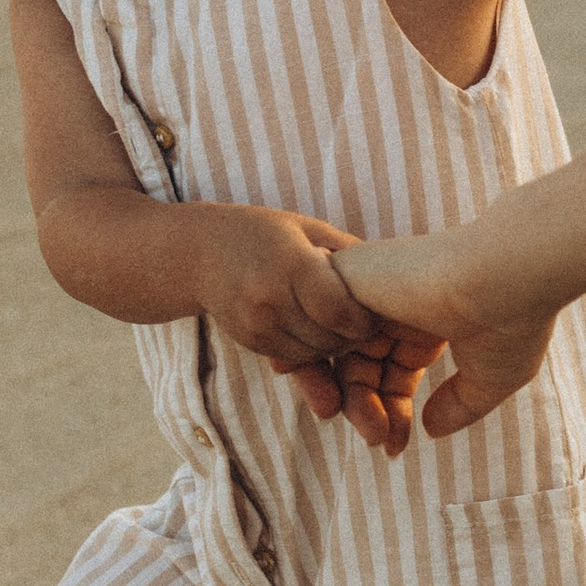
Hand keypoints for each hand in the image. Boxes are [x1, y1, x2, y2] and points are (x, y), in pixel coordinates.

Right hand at [186, 208, 386, 374]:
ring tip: (341, 327)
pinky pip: (294, 357)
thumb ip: (346, 250)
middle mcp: (272, 299)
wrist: (197, 253)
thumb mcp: (305, 227)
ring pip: (315, 353)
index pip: (341, 312)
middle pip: (332, 338)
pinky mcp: (250, 342)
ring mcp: (257, 325)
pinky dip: (311, 350)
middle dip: (354, 336)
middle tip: (364, 325)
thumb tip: (389, 272)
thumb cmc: (261, 233)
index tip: (374, 314)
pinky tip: (315, 330)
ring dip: (334, 347)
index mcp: (292, 265)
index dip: (365, 321)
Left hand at [330, 228, 562, 443]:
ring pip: (338, 349)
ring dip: (347, 398)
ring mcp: (373, 287)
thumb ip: (459, 405)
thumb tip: (429, 431)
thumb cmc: (513, 322)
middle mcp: (397, 303)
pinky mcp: (349, 272)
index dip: (391, 413)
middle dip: (367, 412)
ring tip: (370, 432)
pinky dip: (313, 353)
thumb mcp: (490, 377)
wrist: (508, 276)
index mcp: (428, 321)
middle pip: (362, 367)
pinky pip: (311, 316)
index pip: (392, 374)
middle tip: (377, 444)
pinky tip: (329, 389)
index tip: (394, 449)